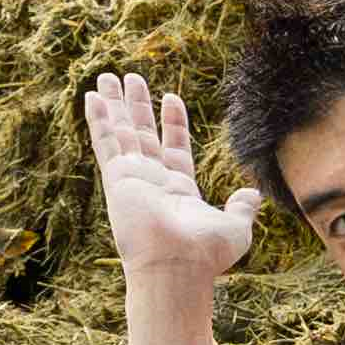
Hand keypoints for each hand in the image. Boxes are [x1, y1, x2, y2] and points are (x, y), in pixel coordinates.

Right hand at [82, 71, 257, 288]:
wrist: (177, 267)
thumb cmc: (205, 255)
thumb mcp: (235, 227)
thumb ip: (241, 207)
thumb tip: (253, 194)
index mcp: (178, 189)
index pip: (174, 147)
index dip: (173, 122)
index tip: (171, 96)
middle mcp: (152, 181)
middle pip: (142, 134)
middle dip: (137, 106)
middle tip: (130, 78)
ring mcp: (133, 178)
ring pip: (122, 132)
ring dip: (115, 104)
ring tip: (107, 76)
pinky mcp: (117, 178)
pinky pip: (106, 142)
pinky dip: (99, 119)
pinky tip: (92, 97)